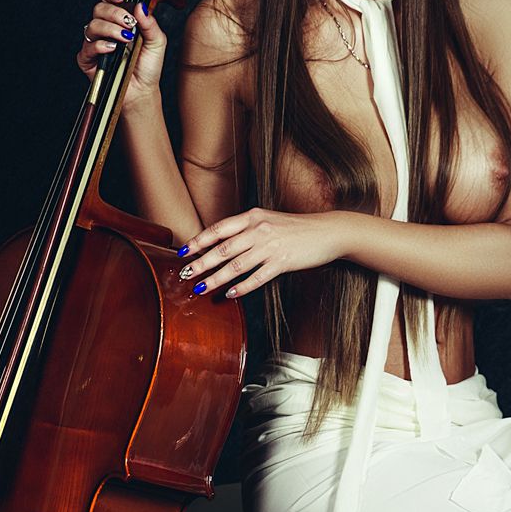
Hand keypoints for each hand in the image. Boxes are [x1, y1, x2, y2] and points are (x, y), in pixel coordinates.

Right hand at [75, 0, 165, 112]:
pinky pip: (88, 46)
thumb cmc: (148, 66)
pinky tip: (113, 49)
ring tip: (125, 38)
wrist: (142, 90)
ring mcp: (95, 43)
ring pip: (92, 25)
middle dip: (115, 13)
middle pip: (99, 8)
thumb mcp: (157, 42)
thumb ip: (150, 23)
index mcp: (120, 20)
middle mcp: (106, 29)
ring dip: (110, 29)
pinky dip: (101, 45)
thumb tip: (140, 6)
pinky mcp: (88, 59)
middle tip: (129, 24)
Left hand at [177, 209, 342, 299]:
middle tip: (185, 275)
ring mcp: (271, 246)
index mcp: (252, 217)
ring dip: (216, 279)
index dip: (199, 241)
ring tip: (201, 289)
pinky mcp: (283, 261)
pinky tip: (230, 294)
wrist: (328, 231)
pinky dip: (243, 287)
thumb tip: (221, 244)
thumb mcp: (268, 220)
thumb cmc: (296, 228)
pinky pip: (258, 277)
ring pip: (236, 265)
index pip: (219, 229)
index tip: (183, 252)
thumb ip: (246, 229)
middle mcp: (259, 229)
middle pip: (223, 249)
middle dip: (201, 263)